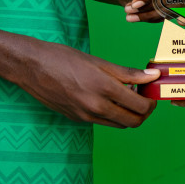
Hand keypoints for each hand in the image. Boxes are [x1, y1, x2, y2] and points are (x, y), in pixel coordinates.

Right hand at [16, 40, 159, 127]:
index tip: (151, 91)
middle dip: (145, 112)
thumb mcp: (98, 61)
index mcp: (103, 88)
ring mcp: (86, 116)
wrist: (32, 68)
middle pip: (134, 121)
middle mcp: (96, 107)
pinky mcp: (77, 120)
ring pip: (120, 125)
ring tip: (127, 96)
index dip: (151, 101)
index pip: (140, 106)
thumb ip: (127, 73)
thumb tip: (152, 76)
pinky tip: (110, 99)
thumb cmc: (64, 58)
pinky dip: (113, 115)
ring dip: (130, 115)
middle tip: (144, 96)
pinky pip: (104, 123)